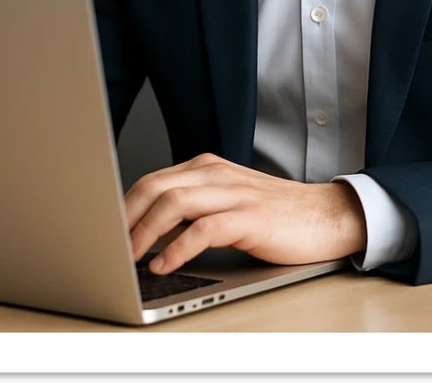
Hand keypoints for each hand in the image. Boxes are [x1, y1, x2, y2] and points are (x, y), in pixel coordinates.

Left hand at [124, 152, 367, 273]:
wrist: (327, 215)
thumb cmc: (276, 214)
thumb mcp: (228, 201)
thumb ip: (194, 206)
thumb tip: (147, 233)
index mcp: (208, 168)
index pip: (152, 179)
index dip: (123, 205)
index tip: (104, 232)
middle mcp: (218, 174)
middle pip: (156, 186)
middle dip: (125, 217)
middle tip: (109, 246)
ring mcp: (235, 193)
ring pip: (174, 202)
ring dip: (145, 232)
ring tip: (131, 257)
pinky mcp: (251, 217)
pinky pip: (204, 228)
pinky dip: (178, 248)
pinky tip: (165, 264)